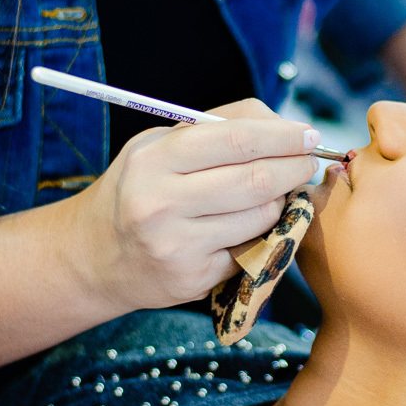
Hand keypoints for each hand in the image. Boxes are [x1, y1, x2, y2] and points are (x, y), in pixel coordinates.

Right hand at [71, 99, 319, 310]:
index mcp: (155, 159)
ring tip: (274, 192)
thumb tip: (284, 126)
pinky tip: (250, 225)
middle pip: (257, 180)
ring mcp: (177, 245)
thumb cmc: (141, 188)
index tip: (310, 134)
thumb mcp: (161, 145)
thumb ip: (218, 128)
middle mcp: (161, 202)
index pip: (238, 139)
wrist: (95, 255)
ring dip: (281, 201)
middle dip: (295, 167)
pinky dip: (262, 233)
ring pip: (262, 216)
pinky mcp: (192, 278)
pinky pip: (251, 248)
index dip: (284, 136)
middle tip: (308, 161)